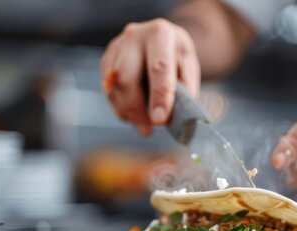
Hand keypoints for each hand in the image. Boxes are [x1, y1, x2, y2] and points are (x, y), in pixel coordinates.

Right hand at [100, 19, 200, 136]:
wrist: (163, 42)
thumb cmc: (178, 57)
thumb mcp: (189, 69)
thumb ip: (184, 90)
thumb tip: (172, 117)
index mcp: (160, 34)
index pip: (159, 67)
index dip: (159, 96)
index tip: (160, 120)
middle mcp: (134, 36)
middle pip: (127, 79)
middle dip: (137, 110)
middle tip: (148, 131)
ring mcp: (116, 47)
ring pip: (114, 88)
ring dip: (127, 112)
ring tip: (143, 126)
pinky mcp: (106, 60)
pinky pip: (108, 90)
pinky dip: (120, 108)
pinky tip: (133, 114)